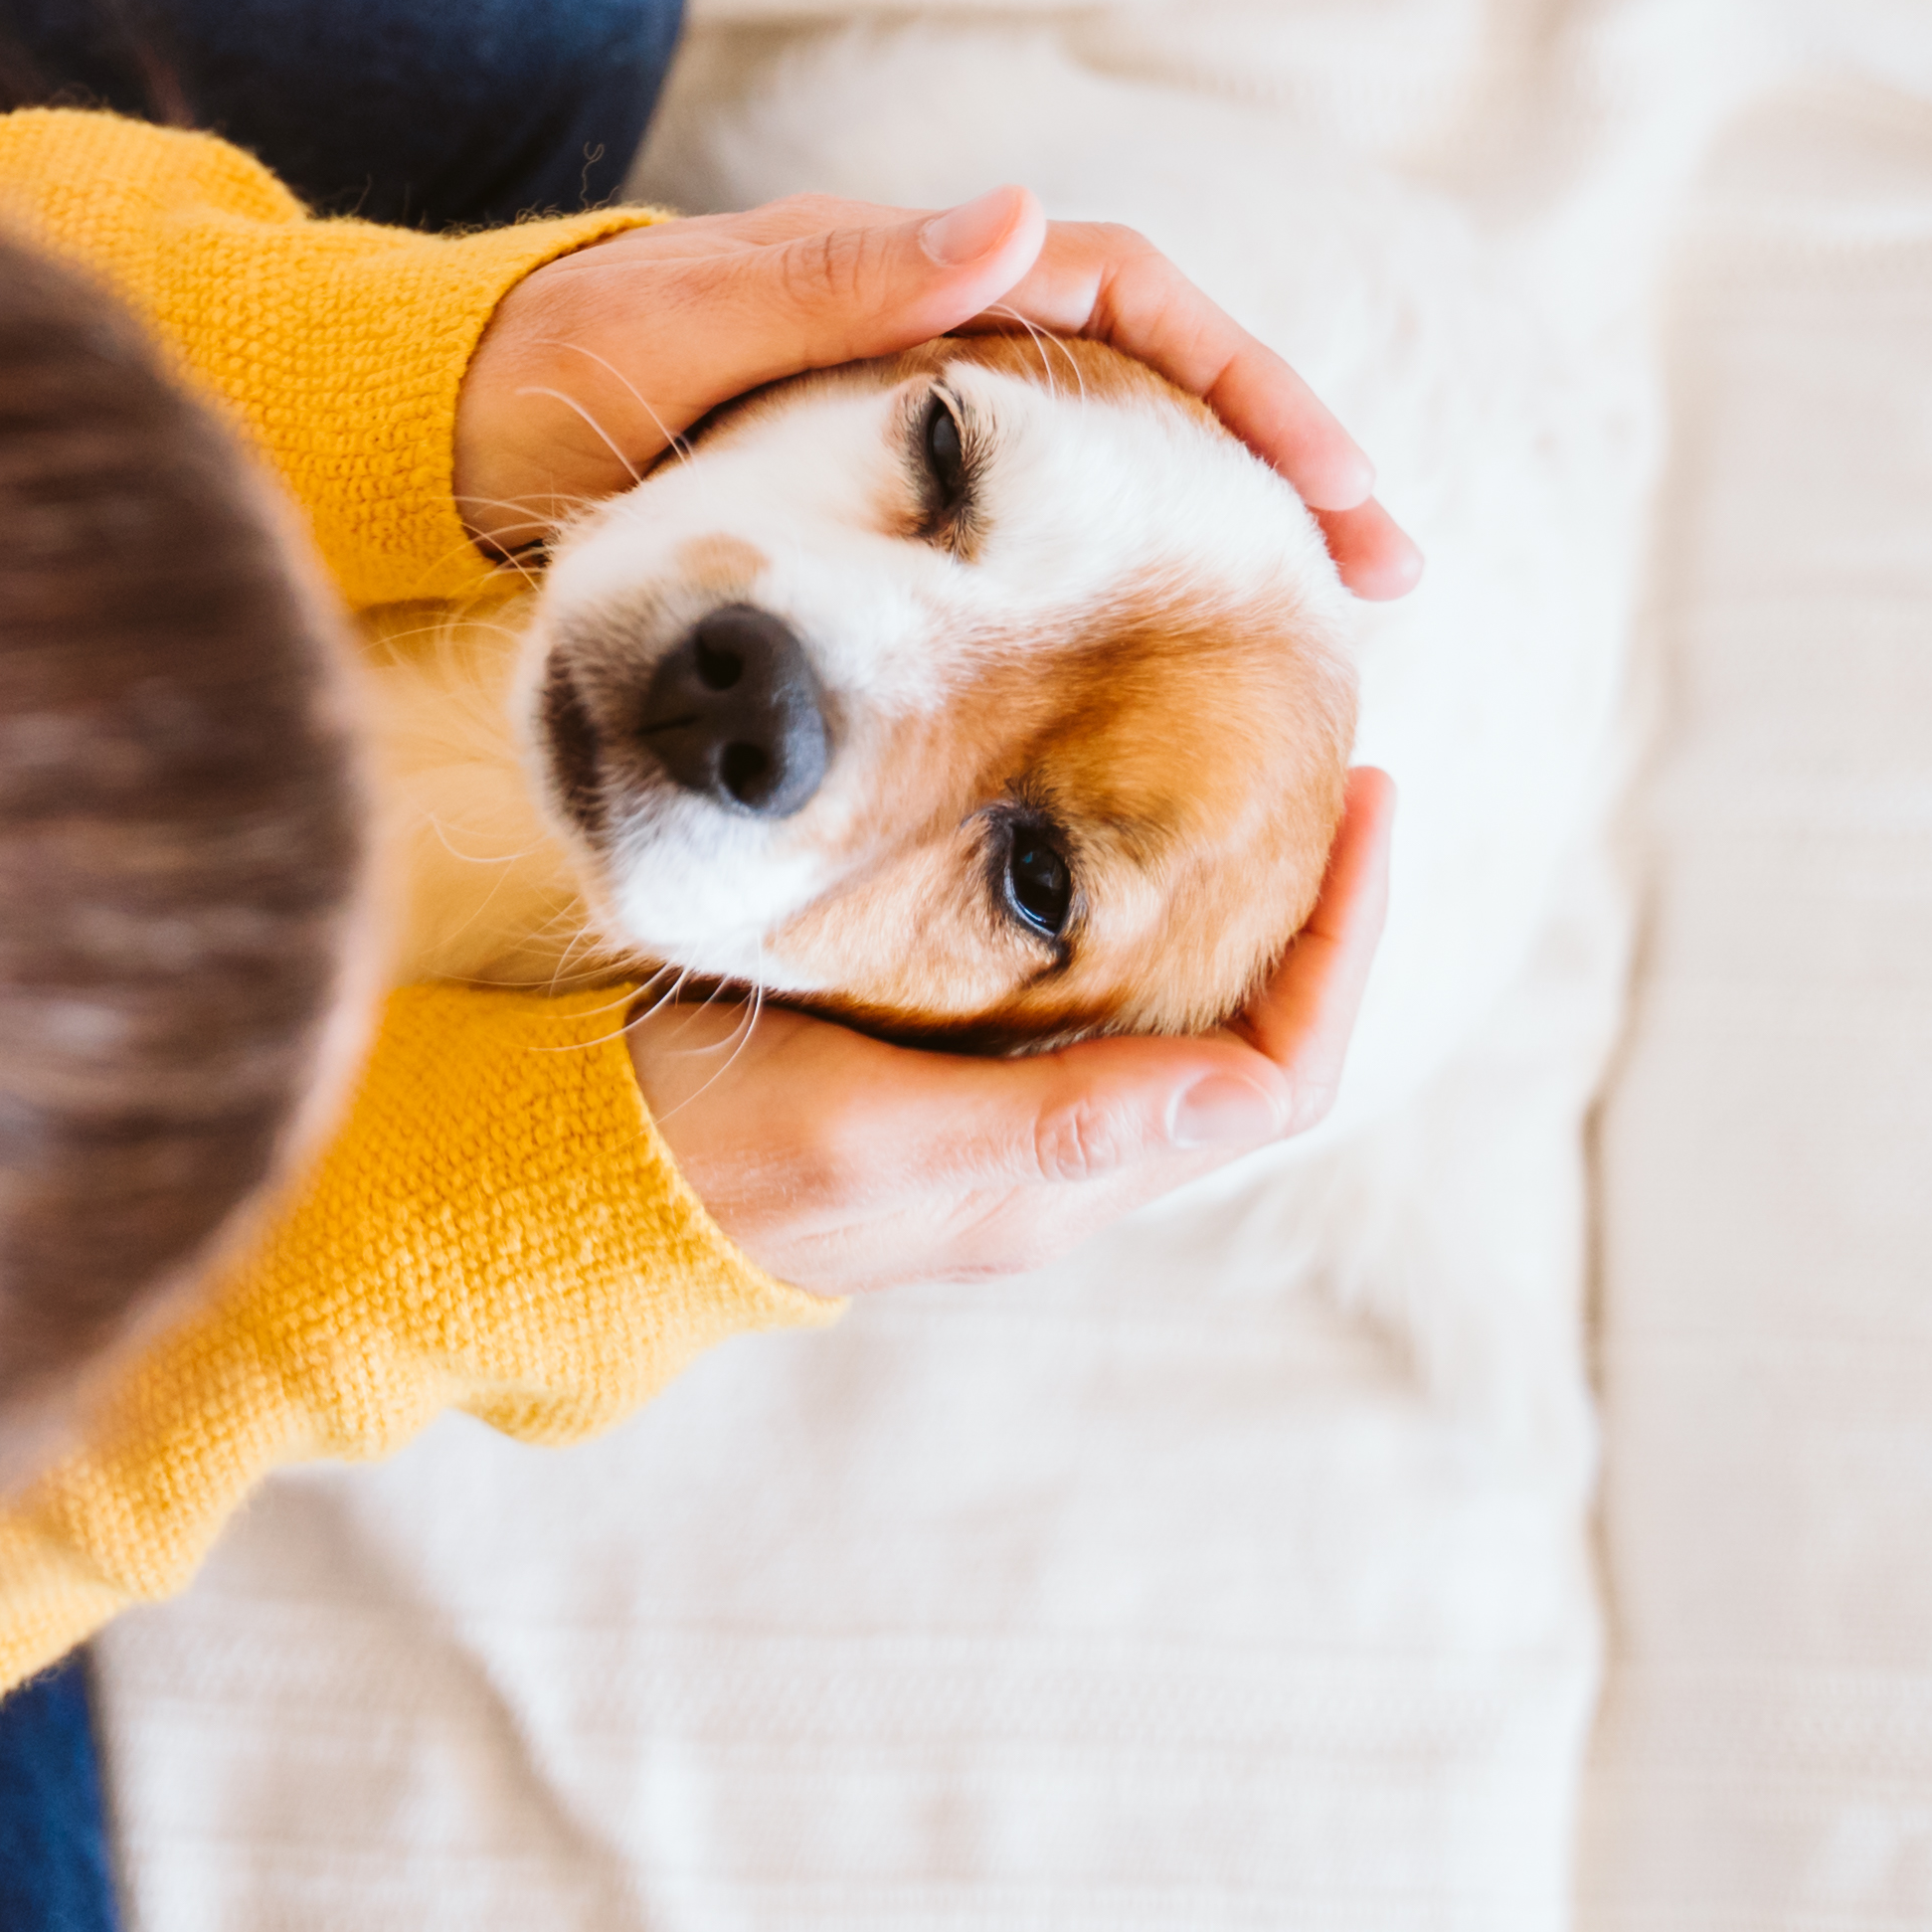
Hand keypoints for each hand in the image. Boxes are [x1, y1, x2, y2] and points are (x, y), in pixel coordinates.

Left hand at [455, 187, 1420, 596]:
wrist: (432, 436)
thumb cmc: (543, 372)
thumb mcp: (683, 326)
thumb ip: (840, 283)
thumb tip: (1024, 217)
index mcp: (908, 269)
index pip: (1136, 297)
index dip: (1252, 383)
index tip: (1335, 487)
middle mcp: (929, 328)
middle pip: (1155, 380)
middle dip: (1278, 463)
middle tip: (1378, 575)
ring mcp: (909, 417)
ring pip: (1108, 459)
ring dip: (1214, 525)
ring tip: (1310, 629)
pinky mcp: (875, 504)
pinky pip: (1033, 528)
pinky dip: (1113, 575)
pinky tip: (1154, 660)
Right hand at [627, 772, 1393, 1295]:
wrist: (563, 1177)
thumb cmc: (704, 1157)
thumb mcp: (871, 1131)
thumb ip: (1054, 1117)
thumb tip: (1254, 1094)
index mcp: (1062, 1174)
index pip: (1277, 1072)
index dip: (1347, 945)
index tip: (1367, 796)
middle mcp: (1056, 1150)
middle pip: (1251, 1034)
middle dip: (1312, 901)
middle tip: (1324, 753)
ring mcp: (999, 1108)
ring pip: (1172, 1004)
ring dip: (1228, 894)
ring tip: (1234, 764)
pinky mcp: (936, 1060)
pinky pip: (1081, 981)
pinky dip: (1123, 894)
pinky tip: (1093, 810)